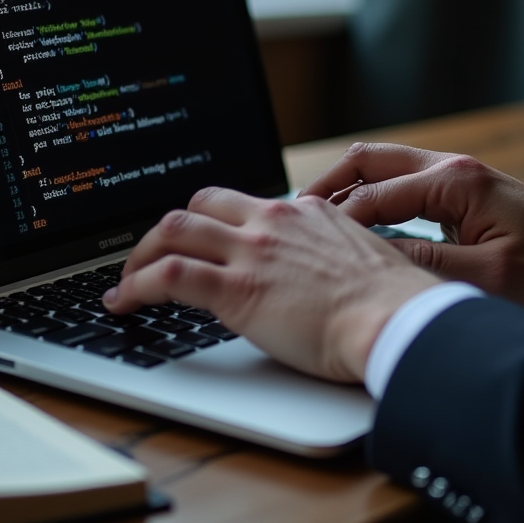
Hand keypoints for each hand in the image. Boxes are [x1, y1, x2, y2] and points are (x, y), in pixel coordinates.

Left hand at [102, 187, 439, 381]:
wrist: (399, 320)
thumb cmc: (392, 302)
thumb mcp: (361, 256)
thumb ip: (329, 253)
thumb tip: (319, 270)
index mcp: (303, 211)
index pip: (241, 202)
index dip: (210, 221)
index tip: (198, 240)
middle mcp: (272, 220)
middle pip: (199, 204)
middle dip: (167, 229)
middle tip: (153, 256)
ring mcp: (252, 251)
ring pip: (174, 230)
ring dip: (141, 254)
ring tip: (126, 281)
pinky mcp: (237, 289)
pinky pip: (169, 276)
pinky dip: (136, 286)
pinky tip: (124, 303)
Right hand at [300, 143, 523, 312]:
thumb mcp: (489, 277)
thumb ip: (426, 265)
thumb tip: (368, 260)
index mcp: (454, 181)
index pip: (374, 194)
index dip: (335, 219)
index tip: (304, 241)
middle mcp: (450, 167)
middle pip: (368, 161)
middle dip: (327, 185)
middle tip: (294, 215)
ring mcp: (454, 174)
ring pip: (381, 167)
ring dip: (346, 188)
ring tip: (314, 219)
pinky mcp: (458, 189)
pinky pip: (399, 182)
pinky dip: (370, 196)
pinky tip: (356, 224)